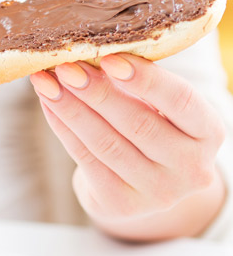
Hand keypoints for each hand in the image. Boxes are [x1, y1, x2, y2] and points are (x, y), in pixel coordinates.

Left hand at [29, 54, 225, 240]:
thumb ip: (137, 82)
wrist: (139, 187)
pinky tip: (49, 105)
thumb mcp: (159, 107)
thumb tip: (91, 51)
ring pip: (106, 144)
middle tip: (65, 67)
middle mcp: (191, 167)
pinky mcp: (122, 205)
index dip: (145, 79)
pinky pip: (86, 159)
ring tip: (46, 83)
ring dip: (71, 109)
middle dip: (96, 92)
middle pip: (138, 124)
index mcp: (208, 132)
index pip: (182, 100)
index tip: (109, 58)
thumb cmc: (149, 129)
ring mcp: (158, 191)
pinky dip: (63, 128)